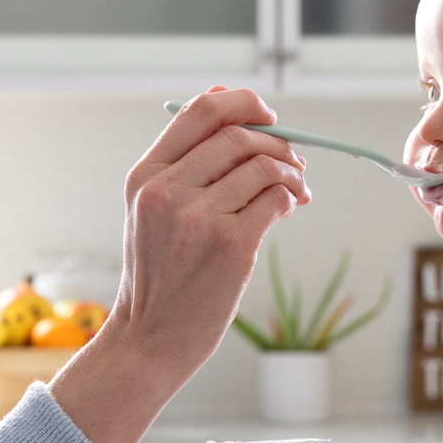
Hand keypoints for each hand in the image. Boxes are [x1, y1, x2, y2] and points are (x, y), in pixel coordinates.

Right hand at [50, 88, 309, 442]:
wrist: (149, 339)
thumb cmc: (158, 277)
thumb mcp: (152, 213)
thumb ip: (185, 165)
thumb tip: (233, 107)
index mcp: (145, 176)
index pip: (201, 110)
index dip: (243, 103)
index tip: (268, 116)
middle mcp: (167, 191)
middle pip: (240, 136)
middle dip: (277, 144)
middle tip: (294, 162)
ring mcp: (199, 217)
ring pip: (264, 166)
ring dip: (291, 173)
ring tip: (296, 190)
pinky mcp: (231, 245)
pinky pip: (276, 199)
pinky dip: (290, 198)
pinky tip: (289, 208)